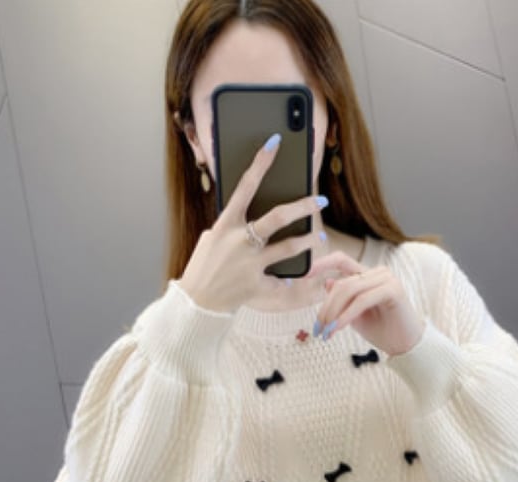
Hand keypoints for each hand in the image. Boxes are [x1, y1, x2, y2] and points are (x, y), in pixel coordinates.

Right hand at [178, 133, 326, 313]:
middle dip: (303, 206)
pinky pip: (282, 281)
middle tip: (320, 201)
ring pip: (289, 247)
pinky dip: (292, 281)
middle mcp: (240, 241)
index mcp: (226, 225)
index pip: (245, 186)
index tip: (275, 142)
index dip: (261, 162)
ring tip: (319, 236)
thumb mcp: (212, 239)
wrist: (197, 302)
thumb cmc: (204, 266)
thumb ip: (232, 226)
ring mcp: (250, 264)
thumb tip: (250, 214)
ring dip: (308, 240)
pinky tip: (304, 279)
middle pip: (278, 217)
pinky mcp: (257, 285)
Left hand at [306, 251, 424, 355]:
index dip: (321, 264)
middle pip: (341, 282)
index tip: (301, 274)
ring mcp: (387, 279)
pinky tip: (338, 328)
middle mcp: (378, 272)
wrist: (406, 346)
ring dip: (333, 313)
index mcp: (367, 275)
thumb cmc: (382, 331)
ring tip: (326, 332)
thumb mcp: (354, 315)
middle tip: (318, 328)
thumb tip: (326, 283)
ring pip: (349, 289)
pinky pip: (361, 300)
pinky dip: (346, 315)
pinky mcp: (393, 290)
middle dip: (325, 307)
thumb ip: (341, 300)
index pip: (341, 260)